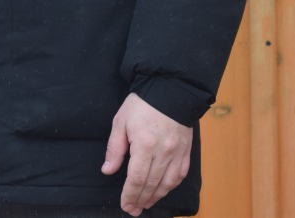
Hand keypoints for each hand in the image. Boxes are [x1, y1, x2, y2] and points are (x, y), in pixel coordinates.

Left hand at [102, 93, 191, 215]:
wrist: (170, 89)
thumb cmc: (142, 104)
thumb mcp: (121, 122)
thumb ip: (114, 149)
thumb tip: (108, 171)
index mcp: (145, 145)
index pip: (137, 179)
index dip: (130, 195)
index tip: (125, 205)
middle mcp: (164, 152)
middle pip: (152, 184)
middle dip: (141, 200)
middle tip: (133, 210)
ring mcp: (178, 152)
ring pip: (168, 183)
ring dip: (156, 197)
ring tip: (146, 204)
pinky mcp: (186, 150)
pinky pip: (180, 175)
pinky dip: (171, 186)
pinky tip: (163, 190)